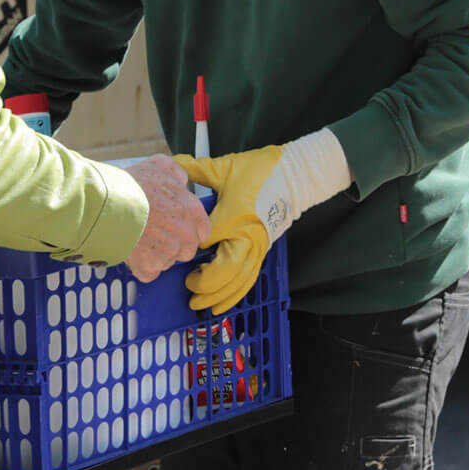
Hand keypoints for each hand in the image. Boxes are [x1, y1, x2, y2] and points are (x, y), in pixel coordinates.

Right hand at [123, 157, 209, 282]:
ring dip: (156, 255)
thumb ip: (176, 174)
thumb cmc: (131, 185)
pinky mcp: (150, 266)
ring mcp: (168, 251)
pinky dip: (141, 267)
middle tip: (153, 233)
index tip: (176, 230)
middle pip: (186, 249)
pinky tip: (132, 253)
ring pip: (167, 261)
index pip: (202, 229)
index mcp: (190, 209)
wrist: (106, 205)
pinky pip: (150, 273)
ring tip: (138, 239)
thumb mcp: (159, 165)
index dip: (188, 230)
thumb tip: (181, 181)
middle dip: (173, 244)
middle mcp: (184, 233)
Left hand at [173, 131, 351, 312]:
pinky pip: (248, 280)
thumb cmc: (261, 171)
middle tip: (186, 285)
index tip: (179, 245)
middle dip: (204, 283)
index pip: (207, 240)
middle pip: (226, 271)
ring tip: (198, 304)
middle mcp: (248, 237)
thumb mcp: (225, 168)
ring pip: (238, 282)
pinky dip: (234, 296)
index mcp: (235, 217)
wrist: (295, 176)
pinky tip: (220, 305)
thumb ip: (197, 168)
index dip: (190, 246)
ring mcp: (258, 248)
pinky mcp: (263, 252)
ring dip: (218, 296)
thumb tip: (173, 164)